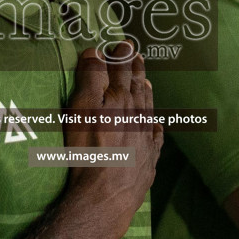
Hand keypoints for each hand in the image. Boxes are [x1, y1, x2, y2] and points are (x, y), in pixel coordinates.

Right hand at [60, 43, 160, 238]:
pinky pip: (155, 139)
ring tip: (146, 82)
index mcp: (120, 100)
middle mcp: (138, 116)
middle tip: (137, 55)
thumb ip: (91, 78)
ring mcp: (145, 140)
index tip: (124, 43)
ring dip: (146, 93)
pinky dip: (155, 128)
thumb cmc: (89, 152)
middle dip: (136, 70)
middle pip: (138, 87)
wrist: (106, 196)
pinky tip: (156, 127)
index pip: (122, 71)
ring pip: (148, 110)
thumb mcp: (82, 109)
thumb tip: (97, 52)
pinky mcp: (148, 162)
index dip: (122, 55)